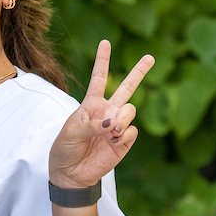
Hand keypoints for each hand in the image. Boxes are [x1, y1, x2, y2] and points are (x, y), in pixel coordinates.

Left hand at [48, 40, 154, 190]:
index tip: (105, 42)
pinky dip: (123, 135)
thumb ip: (92, 124)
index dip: (102, 60)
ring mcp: (117, 125)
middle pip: (127, 87)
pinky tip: (113, 141)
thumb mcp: (72, 131)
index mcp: (91, 104)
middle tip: (150, 57)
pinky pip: (131, 130)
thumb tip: (112, 124)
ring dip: (121, 119)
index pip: (99, 78)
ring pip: (130, 110)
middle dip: (139, 72)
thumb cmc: (65, 148)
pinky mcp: (124, 141)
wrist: (71, 173)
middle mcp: (107, 111)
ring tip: (110, 131)